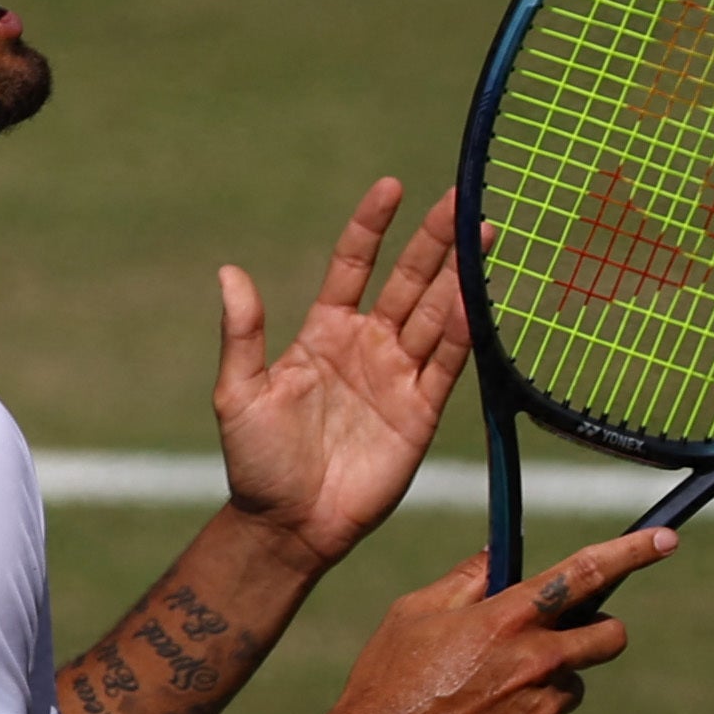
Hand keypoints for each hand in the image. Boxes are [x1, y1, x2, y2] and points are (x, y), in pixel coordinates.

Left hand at [210, 177, 468, 572]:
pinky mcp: (422, 410)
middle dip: (435, 239)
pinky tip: (479, 298)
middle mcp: (369, 344)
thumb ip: (243, 334)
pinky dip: (466, 331)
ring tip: (484, 234)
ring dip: (461, 276)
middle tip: (459, 199)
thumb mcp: (238, 393)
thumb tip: (228, 273)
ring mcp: (399, 375)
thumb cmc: (256, 462)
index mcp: (326, 332)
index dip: (372, 226)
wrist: (288, 526)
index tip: (391, 187)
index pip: (355, 264)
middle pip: (410, 280)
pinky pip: (448, 362)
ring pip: (438, 313)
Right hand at [306, 529, 671, 713]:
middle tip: (562, 635)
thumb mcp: (416, 613)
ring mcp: (544, 709)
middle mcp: (537, 662)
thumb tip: (503, 552)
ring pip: (573, 682)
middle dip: (600, 627)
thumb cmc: (386, 683)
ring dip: (549, 680)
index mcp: (507, 619)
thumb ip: (469, 578)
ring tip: (487, 694)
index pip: (585, 574)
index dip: (632, 552)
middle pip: (610, 634)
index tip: (667, 539)